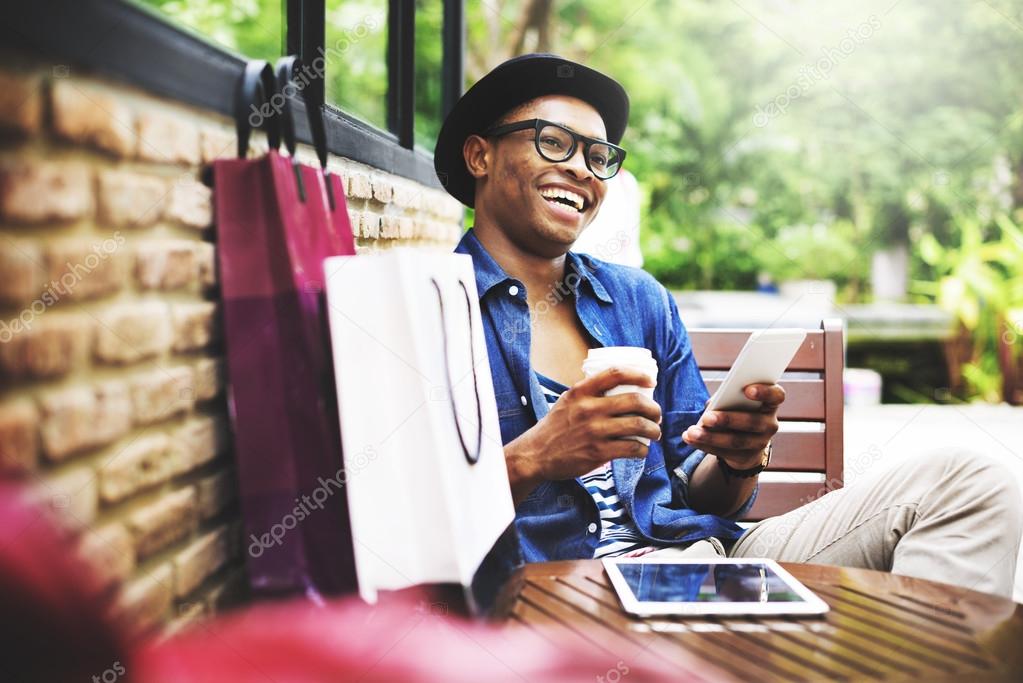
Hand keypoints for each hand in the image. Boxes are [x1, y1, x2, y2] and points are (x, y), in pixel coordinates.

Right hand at [504, 368, 661, 502]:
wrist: (536, 454)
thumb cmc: (555, 427)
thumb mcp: (568, 401)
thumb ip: (589, 392)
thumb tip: (618, 386)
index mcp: (581, 391)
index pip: (616, 374)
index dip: (638, 375)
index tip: (651, 381)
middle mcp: (588, 409)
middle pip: (634, 401)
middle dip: (653, 409)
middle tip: (656, 415)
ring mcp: (594, 431)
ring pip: (637, 425)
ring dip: (653, 430)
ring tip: (655, 433)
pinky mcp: (598, 452)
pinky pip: (631, 448)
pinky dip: (643, 450)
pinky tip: (642, 450)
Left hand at [682, 383, 783, 468]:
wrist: (746, 441)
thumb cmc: (739, 409)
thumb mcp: (737, 401)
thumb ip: (728, 397)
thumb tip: (712, 404)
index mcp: (770, 404)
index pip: (776, 396)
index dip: (765, 392)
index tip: (747, 389)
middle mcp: (770, 424)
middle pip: (752, 422)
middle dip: (727, 419)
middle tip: (706, 417)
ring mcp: (760, 443)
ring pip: (736, 441)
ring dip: (710, 437)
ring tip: (691, 432)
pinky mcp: (745, 457)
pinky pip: (724, 452)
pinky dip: (704, 445)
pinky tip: (689, 438)